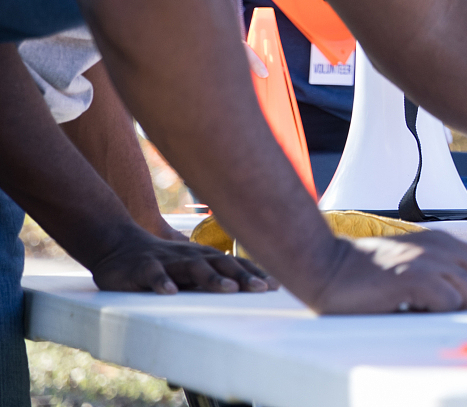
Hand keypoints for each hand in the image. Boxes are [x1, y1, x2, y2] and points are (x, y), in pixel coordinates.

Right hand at [86, 226, 276, 295]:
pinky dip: (162, 283)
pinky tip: (170, 293)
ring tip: (229, 289)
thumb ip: (211, 276)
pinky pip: (153, 275)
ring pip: (193, 268)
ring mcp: (167, 260)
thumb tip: (244, 290)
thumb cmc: (162, 261)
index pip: (236, 265)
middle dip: (244, 276)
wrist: (117, 245)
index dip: (256, 273)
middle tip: (263, 289)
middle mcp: (191, 256)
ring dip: (212, 279)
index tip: (277, 286)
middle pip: (222, 265)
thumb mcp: (189, 267)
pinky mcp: (142, 268)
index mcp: (205, 258)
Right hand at [299, 231, 466, 314]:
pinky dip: (437, 313)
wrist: (328, 266)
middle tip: (443, 311)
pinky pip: (448, 302)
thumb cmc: (366, 270)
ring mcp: (428, 261)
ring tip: (426, 310)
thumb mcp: (412, 259)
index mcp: (442, 241)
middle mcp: (440, 247)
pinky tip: (414, 310)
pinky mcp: (414, 278)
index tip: (464, 303)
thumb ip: (439, 269)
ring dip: (452, 308)